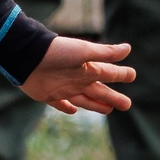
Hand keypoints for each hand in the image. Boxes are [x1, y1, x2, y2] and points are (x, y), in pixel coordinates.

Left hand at [20, 36, 134, 115]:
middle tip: (127, 105)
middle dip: (114, 98)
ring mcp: (64, 88)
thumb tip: (128, 49)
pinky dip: (67, 108)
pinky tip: (73, 111)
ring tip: (108, 110)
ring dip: (96, 105)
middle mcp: (78, 79)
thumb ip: (105, 53)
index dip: (122, 75)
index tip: (132, 75)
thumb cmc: (57, 52)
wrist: (27, 56)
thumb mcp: (84, 51)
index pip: (110, 73)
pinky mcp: (48, 95)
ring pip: (85, 100)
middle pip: (100, 91)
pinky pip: (61, 104)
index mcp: (88, 68)